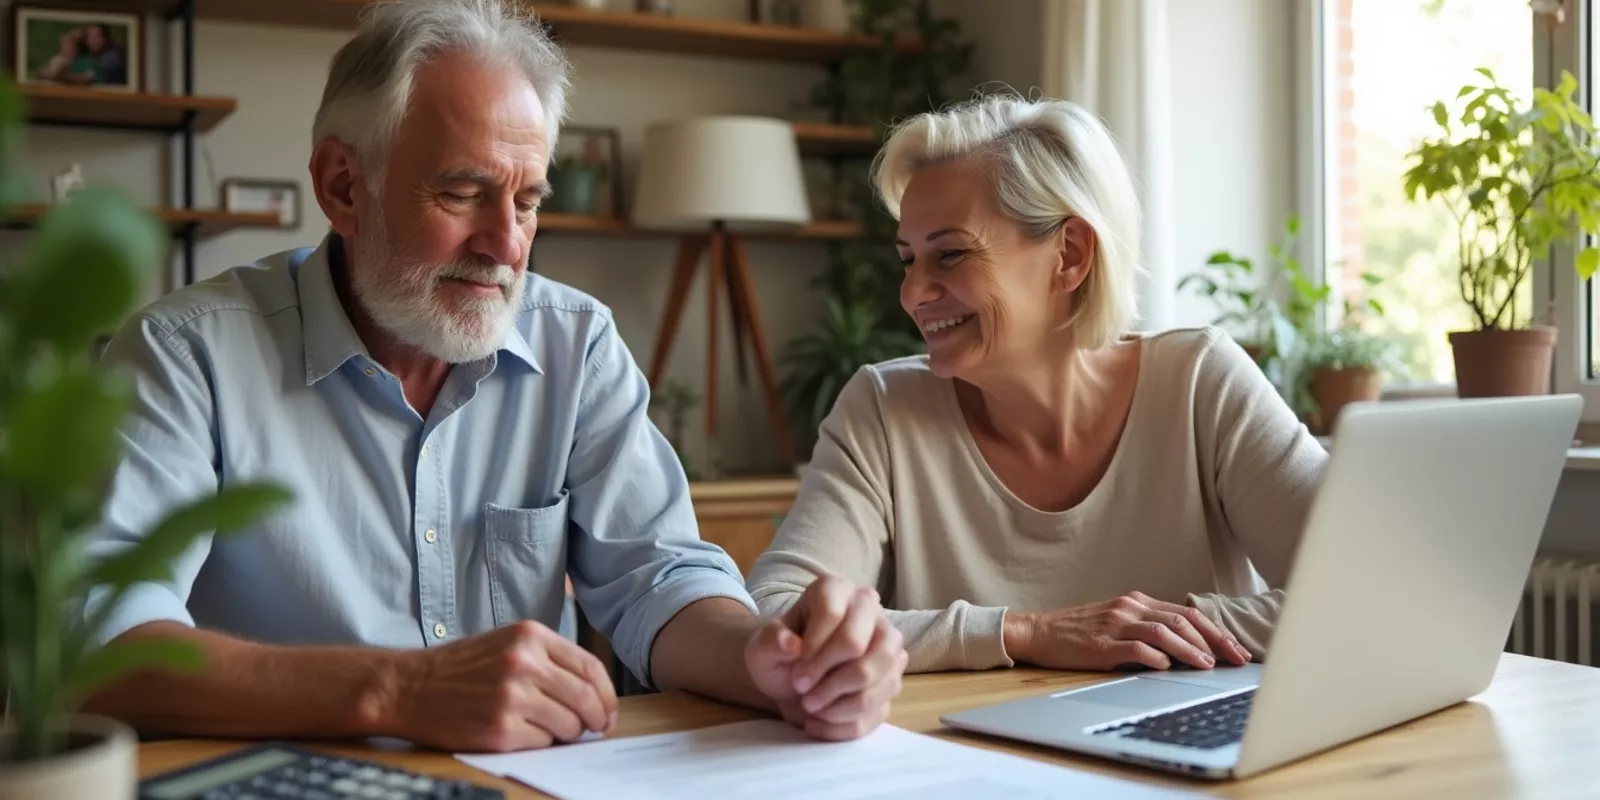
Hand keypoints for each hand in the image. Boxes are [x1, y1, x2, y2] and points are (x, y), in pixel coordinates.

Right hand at [388, 620, 618, 751]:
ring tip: (553, 731)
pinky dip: (541, 743)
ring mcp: (512, 697)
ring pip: (568, 724)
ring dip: (568, 733)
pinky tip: (525, 735)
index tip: (608, 709)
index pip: (589, 667)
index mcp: (530, 636)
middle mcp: (524, 663)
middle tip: (595, 727)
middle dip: (596, 717)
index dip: (606, 693)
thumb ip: (547, 659)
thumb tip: (591, 692)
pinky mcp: (500, 729)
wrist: (408, 687)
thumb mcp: (506, 644)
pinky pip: (543, 742)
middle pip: (585, 697)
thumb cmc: (460, 669)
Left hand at [744, 575, 907, 740]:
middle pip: (859, 646)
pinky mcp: (893, 680)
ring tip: (811, 707)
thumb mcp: (762, 647)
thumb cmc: (781, 654)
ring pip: (876, 679)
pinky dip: (845, 724)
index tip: (795, 674)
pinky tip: (820, 722)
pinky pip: (877, 709)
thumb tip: (790, 643)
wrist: (794, 678)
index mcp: (836, 590)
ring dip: (838, 704)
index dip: (813, 651)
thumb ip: (769, 641)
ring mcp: (888, 646)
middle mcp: (870, 611)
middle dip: (827, 679)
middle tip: (803, 692)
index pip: (833, 615)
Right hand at [1003, 591, 1251, 670]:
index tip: (1235, 649)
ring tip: (1208, 665)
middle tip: (1234, 659)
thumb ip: (1148, 629)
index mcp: (1137, 601)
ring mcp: (1115, 624)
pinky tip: (1168, 667)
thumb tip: (1188, 651)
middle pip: (1182, 620)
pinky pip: (1134, 648)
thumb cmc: (1080, 631)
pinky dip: (1155, 658)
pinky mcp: (1101, 644)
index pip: (1187, 613)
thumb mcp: (1118, 621)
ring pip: (1164, 632)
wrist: (1040, 632)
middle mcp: (1130, 607)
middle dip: (1213, 641)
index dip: (1215, 631)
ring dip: (1190, 650)